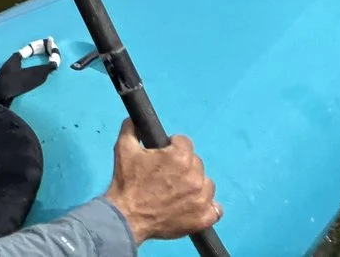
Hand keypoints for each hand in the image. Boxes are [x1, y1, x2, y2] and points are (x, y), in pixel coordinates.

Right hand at [103, 125, 218, 243]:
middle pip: (196, 163)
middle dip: (183, 165)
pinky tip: (194, 206)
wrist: (127, 216)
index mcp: (179, 157)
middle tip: (166, 174)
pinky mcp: (204, 218)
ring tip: (179, 191)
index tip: (163, 154)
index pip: (184, 142)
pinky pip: (216, 209)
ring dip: (195, 184)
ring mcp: (202, 199)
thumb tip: (136, 120)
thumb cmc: (127, 181)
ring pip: (207, 184)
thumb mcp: (123, 148)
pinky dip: (207, 207)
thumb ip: (132, 129)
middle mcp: (195, 176)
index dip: (172, 146)